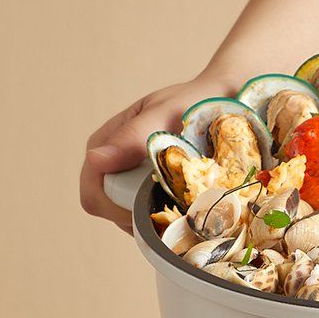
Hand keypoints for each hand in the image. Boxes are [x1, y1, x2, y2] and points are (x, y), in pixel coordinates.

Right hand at [80, 71, 237, 233]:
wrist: (225, 100)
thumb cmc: (194, 101)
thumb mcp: (166, 113)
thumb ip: (132, 135)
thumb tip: (95, 160)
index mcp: (107, 142)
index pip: (93, 193)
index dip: (115, 208)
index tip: (150, 206)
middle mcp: (114, 162)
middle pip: (109, 210)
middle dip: (137, 216)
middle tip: (174, 208)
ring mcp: (131, 177)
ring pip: (126, 216)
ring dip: (153, 217)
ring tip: (183, 205)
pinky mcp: (149, 187)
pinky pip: (146, 214)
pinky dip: (164, 217)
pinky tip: (185, 208)